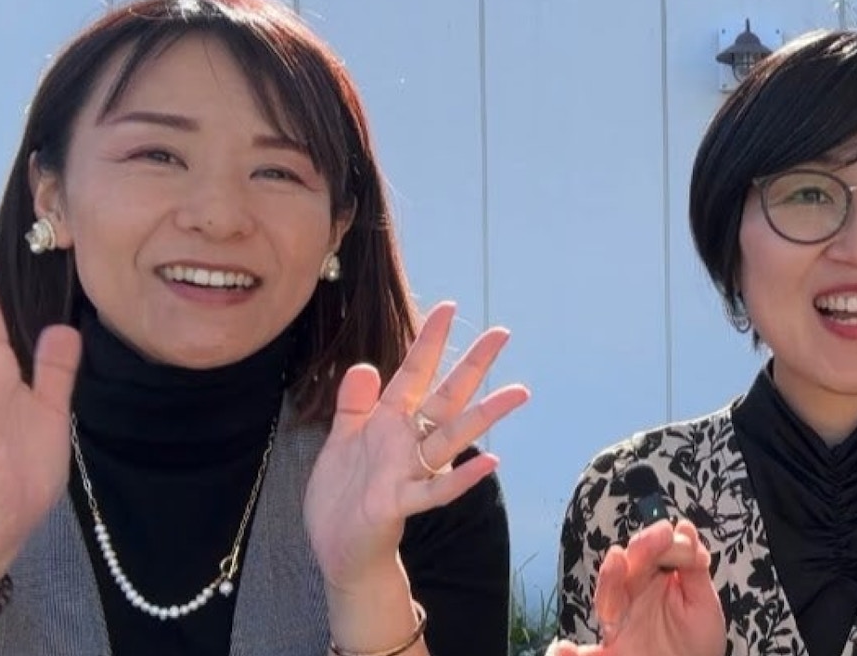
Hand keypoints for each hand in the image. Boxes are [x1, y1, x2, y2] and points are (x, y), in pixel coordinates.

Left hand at [302, 301, 528, 588]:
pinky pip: (437, 490)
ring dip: (485, 416)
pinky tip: (490, 461)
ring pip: (452, 438)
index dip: (429, 342)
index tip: (448, 307)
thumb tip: (365, 366)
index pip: (414, 375)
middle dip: (472, 366)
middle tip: (502, 334)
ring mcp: (409, 473)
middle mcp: (407, 443)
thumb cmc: (343, 496)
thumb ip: (354, 405)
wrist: (337, 549)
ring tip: (519, 392)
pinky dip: (462, 476)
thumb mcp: (342, 440)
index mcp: (389, 423)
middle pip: (446, 398)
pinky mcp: (400, 504)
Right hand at [546, 519, 724, 655]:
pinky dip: (568, 654)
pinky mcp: (611, 653)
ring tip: (616, 560)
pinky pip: (584, 655)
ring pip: (608, 598)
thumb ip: (693, 570)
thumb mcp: (703, 604)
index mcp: (652, 582)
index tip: (671, 533)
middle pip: (626, 568)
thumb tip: (685, 529)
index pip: (650, 553)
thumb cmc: (697, 644)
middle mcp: (631, 599)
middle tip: (657, 537)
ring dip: (610, 579)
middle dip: (640, 551)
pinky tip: (563, 649)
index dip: (659, 541)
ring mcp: (619, 626)